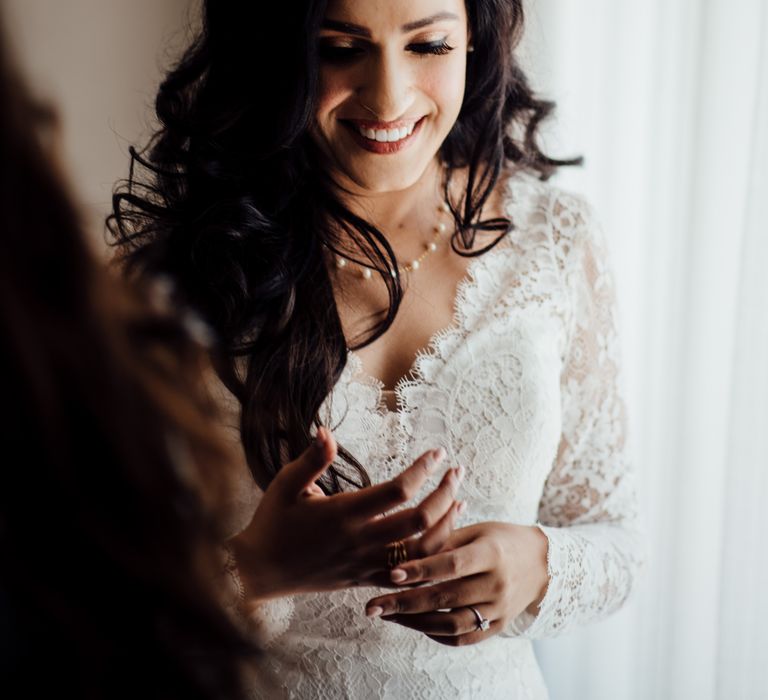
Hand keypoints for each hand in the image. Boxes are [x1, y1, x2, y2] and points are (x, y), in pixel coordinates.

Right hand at [229, 426, 463, 600]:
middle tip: (457, 471)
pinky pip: (409, 573)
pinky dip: (432, 555)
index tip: (437, 452)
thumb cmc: (272, 523)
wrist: (260, 572)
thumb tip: (326, 430)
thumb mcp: (286, 485)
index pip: (397, 491)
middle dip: (445, 493)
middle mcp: (360, 540)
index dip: (422, 470)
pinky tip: (444, 535)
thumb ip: (312, 459)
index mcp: (343, 513)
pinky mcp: (366, 579)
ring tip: (461, 499)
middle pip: (419, 520)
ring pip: (421, 550)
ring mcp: (366, 563)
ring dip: (446, 523)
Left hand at [364, 522, 549, 645]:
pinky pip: (464, 638)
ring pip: (451, 624)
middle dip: (404, 604)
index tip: (391, 574)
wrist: (542, 563)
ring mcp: (499, 609)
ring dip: (415, 623)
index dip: (421, 570)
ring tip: (388, 615)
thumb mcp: (475, 530)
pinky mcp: (499, 626)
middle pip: (445, 598)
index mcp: (491, 553)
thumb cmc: (499, 538)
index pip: (451, 564)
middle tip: (372, 607)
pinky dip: (436, 634)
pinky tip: (415, 624)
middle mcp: (497, 583)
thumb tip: (402, 550)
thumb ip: (442, 541)